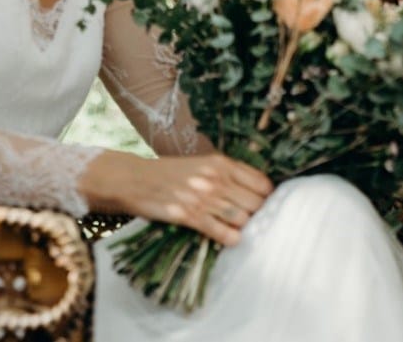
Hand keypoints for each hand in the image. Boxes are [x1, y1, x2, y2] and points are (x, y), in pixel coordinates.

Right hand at [85, 151, 272, 246]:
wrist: (135, 179)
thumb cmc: (171, 172)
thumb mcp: (202, 164)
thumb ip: (228, 173)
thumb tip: (257, 190)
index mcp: (220, 163)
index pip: (260, 183)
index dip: (266, 196)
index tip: (264, 204)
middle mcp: (215, 179)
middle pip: (254, 202)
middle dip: (258, 214)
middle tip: (255, 220)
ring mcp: (202, 198)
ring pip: (240, 217)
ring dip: (244, 226)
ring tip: (240, 228)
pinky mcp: (188, 216)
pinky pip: (219, 231)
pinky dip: (230, 238)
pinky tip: (232, 239)